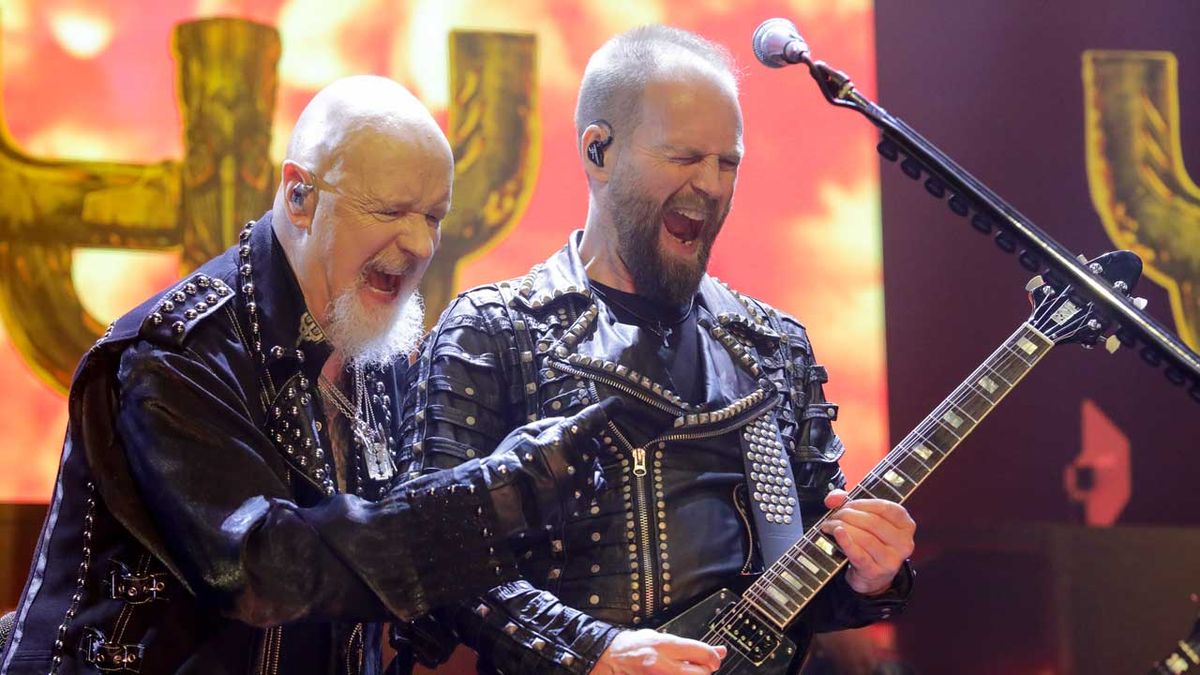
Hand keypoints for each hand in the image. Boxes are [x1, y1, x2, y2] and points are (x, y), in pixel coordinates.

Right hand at [483, 398, 620, 535]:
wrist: (502, 502)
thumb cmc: (508, 462)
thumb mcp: (523, 433)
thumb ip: (549, 426)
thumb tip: (566, 423)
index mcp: (567, 435)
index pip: (594, 418)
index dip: (608, 409)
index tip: (616, 404)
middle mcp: (580, 457)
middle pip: (593, 446)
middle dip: (583, 445)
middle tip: (562, 450)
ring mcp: (582, 481)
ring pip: (593, 466)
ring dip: (583, 464)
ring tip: (562, 470)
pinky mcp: (580, 502)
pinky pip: (594, 487)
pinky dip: (588, 481)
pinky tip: (577, 480)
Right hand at [592, 630, 725, 674]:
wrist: (608, 660)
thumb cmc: (633, 647)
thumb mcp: (661, 637)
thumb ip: (690, 646)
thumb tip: (718, 651)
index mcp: (664, 646)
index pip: (703, 653)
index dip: (713, 657)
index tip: (714, 659)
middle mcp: (662, 665)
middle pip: (701, 674)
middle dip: (703, 671)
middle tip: (698, 667)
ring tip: (682, 670)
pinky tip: (674, 674)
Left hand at [819, 490, 914, 595]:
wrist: (872, 576)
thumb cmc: (871, 542)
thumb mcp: (868, 520)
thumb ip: (850, 504)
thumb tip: (833, 498)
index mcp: (906, 525)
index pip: (885, 508)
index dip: (861, 503)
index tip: (845, 504)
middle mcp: (903, 543)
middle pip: (873, 522)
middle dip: (848, 515)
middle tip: (834, 516)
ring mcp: (891, 559)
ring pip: (865, 538)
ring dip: (842, 527)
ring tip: (829, 525)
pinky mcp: (875, 571)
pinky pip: (858, 554)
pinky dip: (846, 542)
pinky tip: (837, 533)